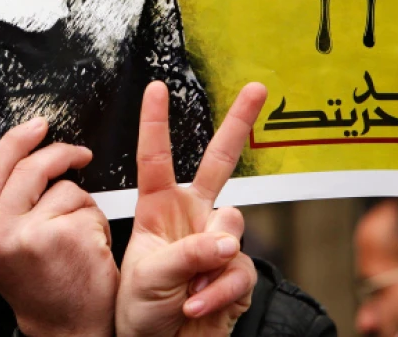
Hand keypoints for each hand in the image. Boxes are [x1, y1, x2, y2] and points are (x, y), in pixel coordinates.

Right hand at [0, 118, 116, 336]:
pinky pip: (88, 206)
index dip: (17, 140)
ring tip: (78, 235)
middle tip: (80, 154)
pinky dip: (97, 222)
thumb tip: (25, 158)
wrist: (68, 329)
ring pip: (64, 187)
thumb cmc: (46, 288)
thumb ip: (6, 207)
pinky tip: (91, 248)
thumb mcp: (5, 249)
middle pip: (30, 167)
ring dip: (82, 205)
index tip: (38, 126)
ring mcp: (31, 234)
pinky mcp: (65, 236)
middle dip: (61, 153)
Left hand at [116, 82, 267, 336]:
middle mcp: (193, 217)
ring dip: (206, 261)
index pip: (156, 158)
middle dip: (239, 124)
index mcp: (159, 208)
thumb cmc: (140, 310)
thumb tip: (229, 242)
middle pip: (220, 163)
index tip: (156, 87)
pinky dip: (216, 291)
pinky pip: (239, 269)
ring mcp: (218, 242)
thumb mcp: (149, 275)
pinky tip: (196, 305)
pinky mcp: (237, 271)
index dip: (156, 122)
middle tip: (258, 88)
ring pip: (231, 225)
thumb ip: (187, 253)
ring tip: (185, 288)